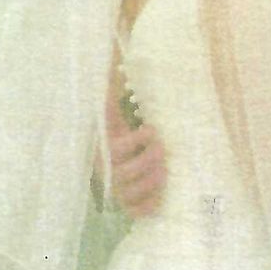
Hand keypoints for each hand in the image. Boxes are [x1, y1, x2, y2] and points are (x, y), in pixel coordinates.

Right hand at [105, 95, 166, 217]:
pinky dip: (146, 208)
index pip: (115, 148)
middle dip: (146, 160)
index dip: (135, 142)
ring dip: (149, 182)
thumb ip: (112, 89)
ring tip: (165, 169)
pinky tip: (159, 199)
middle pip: (123, 172)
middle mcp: (109, 170)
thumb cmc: (120, 131)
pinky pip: (134, 212)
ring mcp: (117, 189)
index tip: (152, 130)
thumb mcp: (114, 112)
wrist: (116, 158)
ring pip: (128, 193)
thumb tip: (113, 57)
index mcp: (106, 147)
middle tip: (162, 149)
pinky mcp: (128, 203)